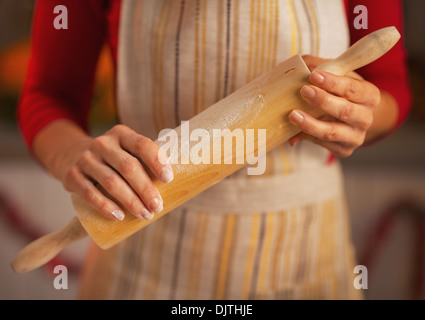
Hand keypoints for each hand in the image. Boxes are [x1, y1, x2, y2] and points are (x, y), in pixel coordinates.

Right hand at [58, 124, 173, 220]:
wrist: (70, 155)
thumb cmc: (113, 158)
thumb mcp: (126, 150)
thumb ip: (145, 161)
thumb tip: (179, 183)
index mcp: (121, 134)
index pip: (142, 144)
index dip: (157, 161)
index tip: (169, 179)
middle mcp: (103, 144)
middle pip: (128, 166)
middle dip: (146, 189)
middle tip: (158, 206)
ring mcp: (86, 159)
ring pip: (111, 182)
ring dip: (131, 201)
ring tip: (145, 214)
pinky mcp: (72, 176)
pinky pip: (89, 193)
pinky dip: (105, 206)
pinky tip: (119, 216)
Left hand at [288, 55, 380, 156]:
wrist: (354, 116)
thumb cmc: (342, 91)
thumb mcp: (337, 74)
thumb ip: (319, 66)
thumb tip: (299, 68)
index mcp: (369, 95)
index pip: (353, 89)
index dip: (333, 83)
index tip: (314, 76)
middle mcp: (366, 118)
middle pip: (345, 111)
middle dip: (323, 101)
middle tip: (304, 91)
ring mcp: (356, 136)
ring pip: (332, 132)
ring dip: (311, 124)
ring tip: (293, 115)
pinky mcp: (344, 150)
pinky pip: (323, 144)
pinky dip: (307, 137)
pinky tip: (295, 132)